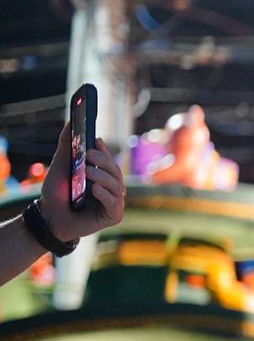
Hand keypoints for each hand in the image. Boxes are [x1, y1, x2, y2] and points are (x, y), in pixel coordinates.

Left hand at [40, 119, 125, 242]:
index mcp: (101, 175)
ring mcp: (113, 202)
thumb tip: (70, 122)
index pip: (107, 160)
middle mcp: (110, 188)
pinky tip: (95, 189)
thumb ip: (66, 145)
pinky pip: (115, 204)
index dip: (104, 149)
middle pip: (114, 171)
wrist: (49, 219)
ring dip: (102, 177)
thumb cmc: (56, 194)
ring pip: (116, 186)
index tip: (95, 140)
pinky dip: (105, 195)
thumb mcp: (60, 166)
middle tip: (89, 154)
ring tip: (87, 172)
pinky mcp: (113, 216)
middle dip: (103, 161)